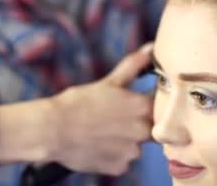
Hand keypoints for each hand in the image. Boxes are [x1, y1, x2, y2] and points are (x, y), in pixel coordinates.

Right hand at [48, 43, 153, 175]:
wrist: (54, 130)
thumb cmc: (79, 102)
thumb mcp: (108, 81)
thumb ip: (134, 66)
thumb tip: (150, 48)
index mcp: (142, 108)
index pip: (162, 105)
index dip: (153, 101)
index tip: (142, 100)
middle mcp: (142, 132)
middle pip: (152, 128)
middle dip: (140, 123)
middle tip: (118, 118)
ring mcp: (131, 153)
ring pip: (136, 146)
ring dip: (126, 140)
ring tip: (104, 132)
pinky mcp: (119, 167)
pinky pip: (123, 161)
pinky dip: (114, 154)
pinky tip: (98, 144)